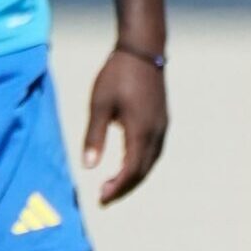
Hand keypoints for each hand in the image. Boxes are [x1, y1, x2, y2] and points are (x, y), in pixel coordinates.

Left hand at [83, 47, 167, 203]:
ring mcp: (162, 127)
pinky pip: (153, 151)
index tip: (101, 198)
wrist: (142, 52)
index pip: (131, 171)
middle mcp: (156, 134)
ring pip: (150, 162)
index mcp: (140, 132)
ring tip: (114, 184)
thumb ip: (94, 136)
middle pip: (143, 171)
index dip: (117, 188)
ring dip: (133, 176)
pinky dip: (140, 163)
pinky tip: (128, 162)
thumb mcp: (99, 104)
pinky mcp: (162, 121)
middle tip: (104, 196)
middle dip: (124, 187)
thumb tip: (88, 166)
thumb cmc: (116, 75)